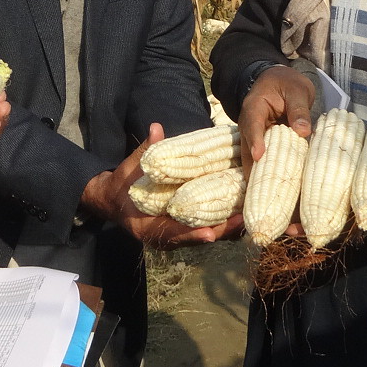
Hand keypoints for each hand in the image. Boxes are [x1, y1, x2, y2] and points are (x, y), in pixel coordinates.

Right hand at [81, 123, 244, 248]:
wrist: (118, 200)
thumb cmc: (124, 184)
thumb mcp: (130, 168)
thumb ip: (145, 152)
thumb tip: (156, 129)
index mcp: (147, 227)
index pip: (171, 233)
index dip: (190, 233)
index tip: (208, 233)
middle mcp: (165, 236)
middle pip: (197, 237)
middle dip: (220, 231)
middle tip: (241, 220)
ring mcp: (178, 234)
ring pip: (207, 235)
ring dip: (228, 228)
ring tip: (248, 214)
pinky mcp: (188, 228)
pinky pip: (209, 227)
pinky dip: (225, 221)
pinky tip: (242, 209)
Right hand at [238, 65, 315, 178]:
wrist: (278, 81)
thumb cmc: (287, 83)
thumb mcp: (297, 90)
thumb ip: (299, 109)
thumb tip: (303, 132)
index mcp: (255, 106)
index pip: (253, 124)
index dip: (255, 140)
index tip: (259, 156)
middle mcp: (250, 123)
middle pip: (248, 146)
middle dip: (252, 167)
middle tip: (258, 188)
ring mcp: (255, 135)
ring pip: (252, 156)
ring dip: (257, 174)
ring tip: (262, 195)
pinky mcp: (262, 144)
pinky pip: (262, 159)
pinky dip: (265, 172)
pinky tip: (272, 189)